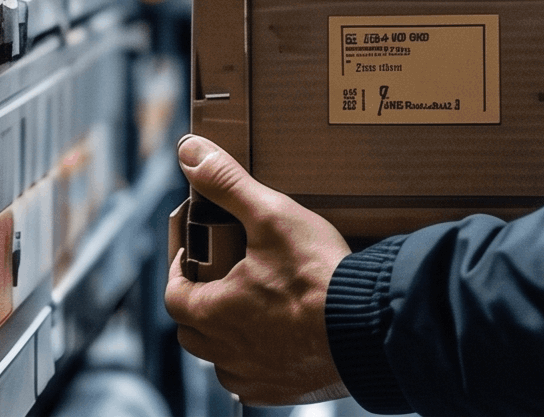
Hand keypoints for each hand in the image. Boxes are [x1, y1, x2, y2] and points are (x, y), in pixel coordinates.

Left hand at [163, 134, 354, 404]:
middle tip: (218, 278)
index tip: (192, 254)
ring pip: (222, 363)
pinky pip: (255, 384)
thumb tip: (188, 152)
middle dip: (197, 304)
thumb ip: (227, 183)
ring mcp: (259, 377)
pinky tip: (275, 343)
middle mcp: (230, 353)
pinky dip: (257, 364)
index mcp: (216, 312)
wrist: (368, 326)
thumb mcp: (271, 215)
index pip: (174, 296)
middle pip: (192, 334)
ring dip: (225, 338)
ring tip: (247, 311)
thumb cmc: (318, 275)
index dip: (178, 271)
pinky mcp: (288, 391)